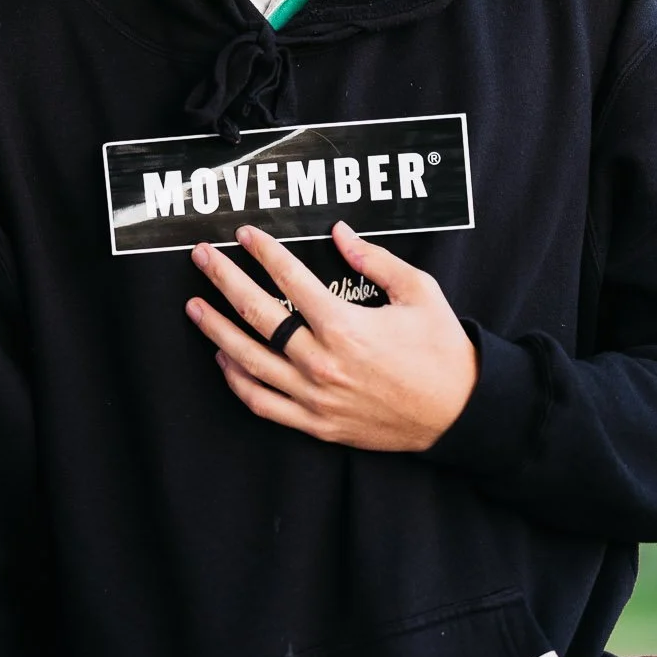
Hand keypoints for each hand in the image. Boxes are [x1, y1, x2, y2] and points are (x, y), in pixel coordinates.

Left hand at [184, 222, 477, 451]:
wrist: (462, 415)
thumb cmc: (443, 351)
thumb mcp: (419, 293)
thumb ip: (376, 259)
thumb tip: (341, 231)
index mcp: (346, 327)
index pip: (289, 279)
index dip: (263, 251)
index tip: (243, 234)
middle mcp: (323, 362)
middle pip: (256, 314)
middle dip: (223, 279)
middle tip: (200, 256)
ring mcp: (316, 397)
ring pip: (247, 360)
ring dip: (215, 328)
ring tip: (193, 306)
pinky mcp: (317, 425)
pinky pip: (262, 403)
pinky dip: (236, 380)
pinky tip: (222, 358)